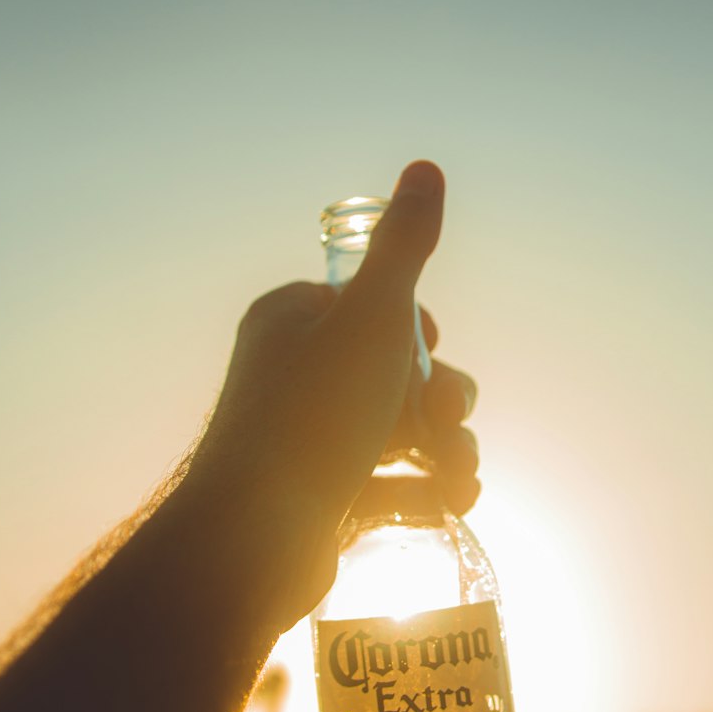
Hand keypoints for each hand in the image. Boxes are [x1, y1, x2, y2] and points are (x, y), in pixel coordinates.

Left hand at [186, 160, 479, 618]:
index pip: (373, 308)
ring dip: (448, 451)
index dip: (418, 330)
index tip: (428, 348)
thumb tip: (425, 169)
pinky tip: (450, 503)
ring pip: (406, 434)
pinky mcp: (327, 499)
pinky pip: (394, 483)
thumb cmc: (311, 422)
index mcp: (293, 322)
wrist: (254, 542)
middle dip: (444, 402)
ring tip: (458, 477)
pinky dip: (427, 490)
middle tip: (446, 426)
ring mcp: (311, 443)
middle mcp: (296, 377)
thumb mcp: (370, 320)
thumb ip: (403, 249)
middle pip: (401, 375)